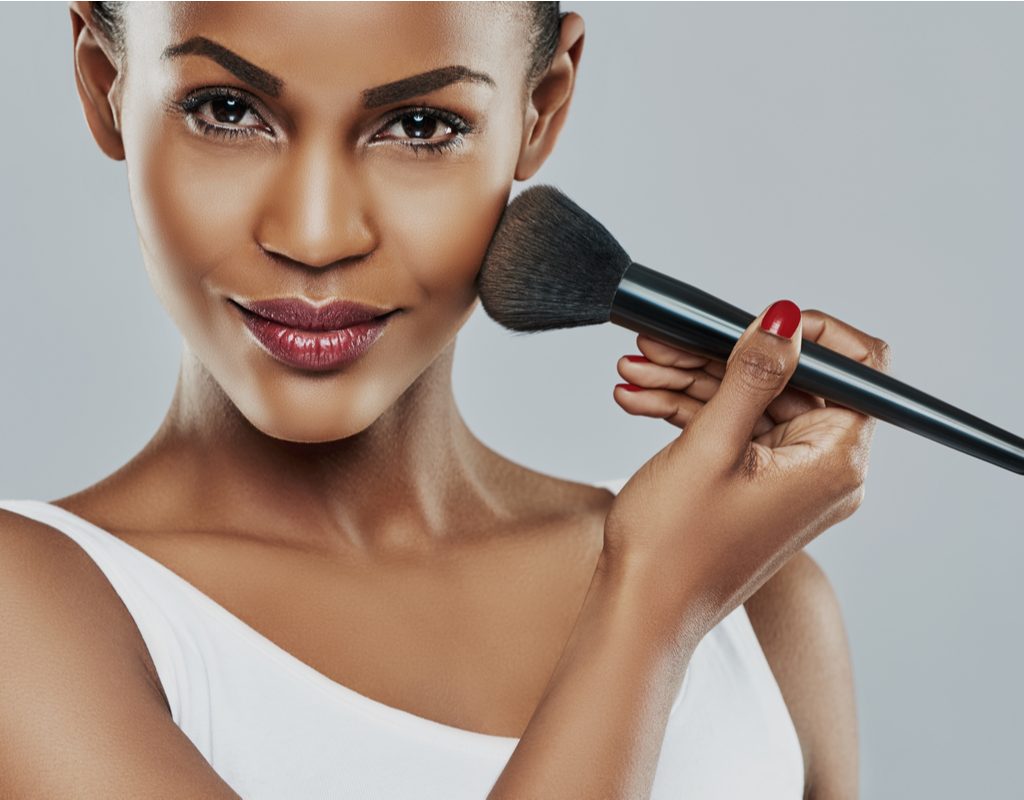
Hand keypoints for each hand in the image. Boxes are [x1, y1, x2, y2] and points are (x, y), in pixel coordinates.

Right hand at [604, 300, 891, 643]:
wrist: (641, 612)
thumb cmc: (676, 548)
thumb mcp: (713, 445)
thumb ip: (753, 374)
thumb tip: (786, 318)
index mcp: (833, 461)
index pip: (855, 370)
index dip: (807, 335)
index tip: (752, 322)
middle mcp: (821, 471)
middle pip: (787, 382)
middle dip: (719, 357)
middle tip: (662, 345)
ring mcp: (786, 481)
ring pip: (751, 404)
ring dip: (692, 383)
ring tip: (636, 372)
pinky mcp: (754, 488)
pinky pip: (733, 432)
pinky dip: (692, 412)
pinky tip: (643, 400)